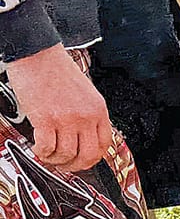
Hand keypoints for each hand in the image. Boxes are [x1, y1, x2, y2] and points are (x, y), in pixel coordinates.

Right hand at [5, 45, 113, 171]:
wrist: (36, 53)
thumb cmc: (56, 69)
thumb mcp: (85, 92)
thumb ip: (88, 113)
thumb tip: (84, 135)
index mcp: (98, 110)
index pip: (105, 144)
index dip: (93, 158)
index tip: (83, 160)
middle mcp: (86, 116)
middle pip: (88, 155)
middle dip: (76, 165)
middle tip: (65, 165)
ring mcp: (66, 119)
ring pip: (67, 154)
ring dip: (56, 160)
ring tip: (48, 155)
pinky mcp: (46, 119)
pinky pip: (47, 147)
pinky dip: (42, 152)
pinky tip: (38, 148)